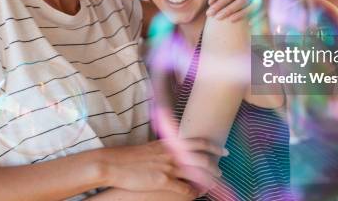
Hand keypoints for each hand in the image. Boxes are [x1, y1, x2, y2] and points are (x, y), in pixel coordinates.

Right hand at [103, 138, 226, 195]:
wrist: (115, 164)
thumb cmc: (130, 157)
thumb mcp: (151, 148)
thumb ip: (165, 150)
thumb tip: (174, 152)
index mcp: (169, 144)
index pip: (196, 142)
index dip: (212, 146)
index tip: (222, 150)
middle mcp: (171, 153)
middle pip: (201, 157)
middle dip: (215, 163)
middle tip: (222, 168)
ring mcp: (168, 167)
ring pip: (196, 172)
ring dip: (208, 178)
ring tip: (214, 183)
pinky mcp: (162, 181)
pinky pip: (184, 188)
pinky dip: (192, 192)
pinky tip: (195, 195)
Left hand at [206, 0, 261, 21]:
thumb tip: (211, 2)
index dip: (219, 4)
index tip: (209, 13)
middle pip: (243, 0)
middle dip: (229, 10)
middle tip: (217, 18)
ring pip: (255, 6)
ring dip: (242, 14)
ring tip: (230, 20)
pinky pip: (266, 10)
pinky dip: (258, 17)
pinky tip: (249, 23)